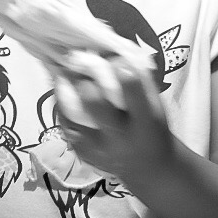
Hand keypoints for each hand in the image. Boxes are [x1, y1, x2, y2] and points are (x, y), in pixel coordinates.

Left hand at [54, 59, 174, 190]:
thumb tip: (112, 51)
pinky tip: (64, 91)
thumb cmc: (152, 126)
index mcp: (145, 124)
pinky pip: (64, 123)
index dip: (123, 73)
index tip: (116, 59)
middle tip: (79, 61)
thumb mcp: (155, 106)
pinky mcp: (81, 152)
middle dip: (86, 79)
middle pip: (95, 103)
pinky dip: (61, 104)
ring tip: (63, 72)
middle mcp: (120, 138)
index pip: (134, 95)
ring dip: (65, 88)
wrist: (147, 167)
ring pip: (71, 114)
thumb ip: (139, 80)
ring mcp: (97, 148)